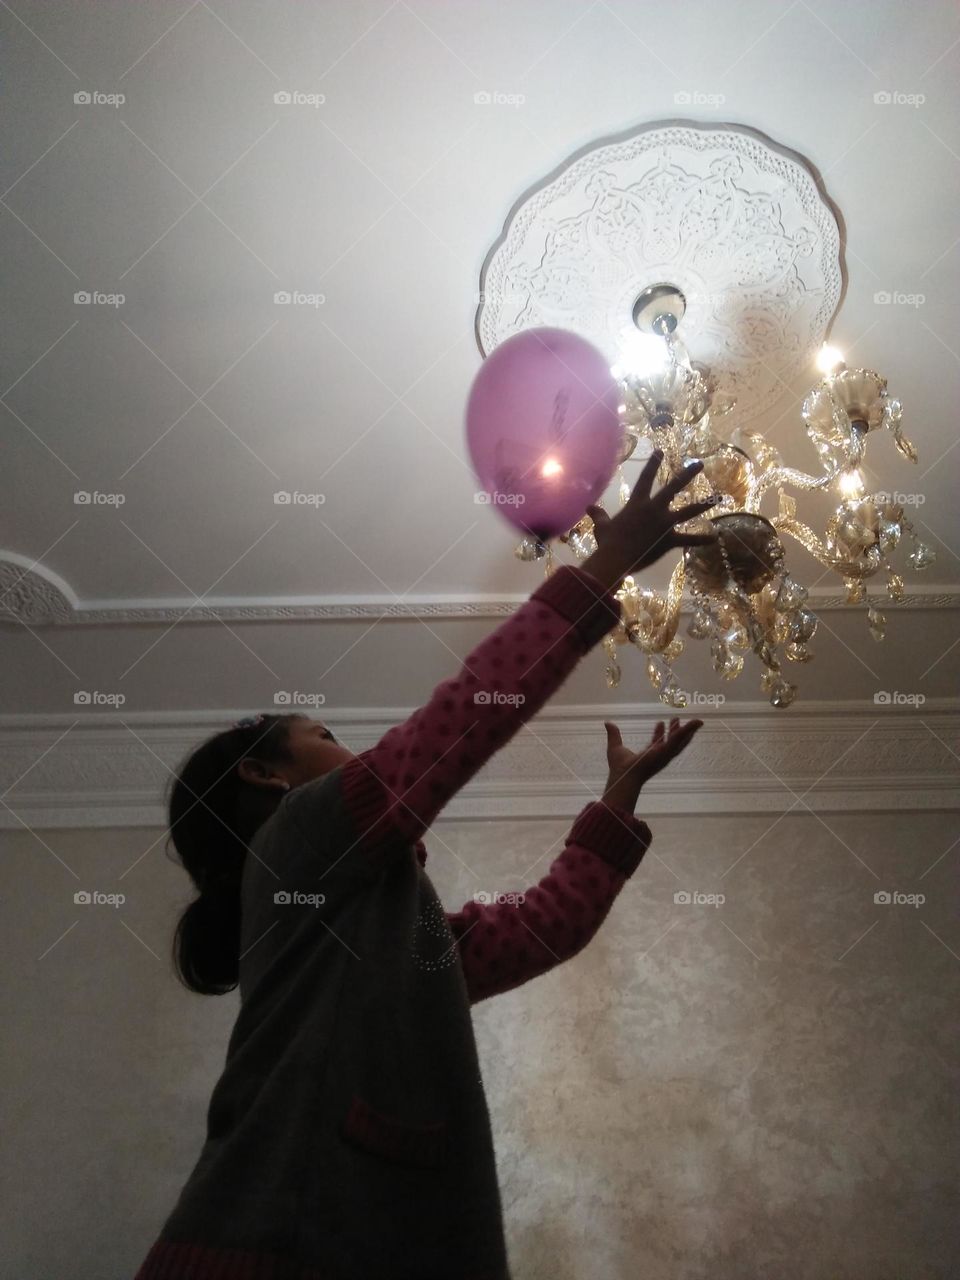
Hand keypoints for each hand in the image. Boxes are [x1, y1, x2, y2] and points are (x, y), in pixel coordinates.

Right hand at [580, 451, 717, 593]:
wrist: (616, 558)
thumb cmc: (608, 541)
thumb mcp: (602, 526)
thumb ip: (598, 515)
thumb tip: (589, 508)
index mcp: (638, 503)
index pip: (646, 478)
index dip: (653, 464)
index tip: (661, 451)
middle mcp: (654, 509)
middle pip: (675, 487)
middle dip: (688, 474)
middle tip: (700, 464)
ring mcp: (665, 523)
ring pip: (689, 510)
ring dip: (705, 503)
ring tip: (719, 497)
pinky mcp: (670, 539)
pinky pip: (689, 539)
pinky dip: (702, 540)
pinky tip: (714, 538)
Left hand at [601, 717, 702, 813]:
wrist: (624, 775)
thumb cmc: (619, 767)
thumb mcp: (615, 746)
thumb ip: (613, 734)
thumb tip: (607, 723)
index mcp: (649, 756)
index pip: (657, 743)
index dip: (659, 733)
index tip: (660, 723)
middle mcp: (659, 756)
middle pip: (673, 742)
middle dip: (678, 732)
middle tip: (677, 719)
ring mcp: (665, 755)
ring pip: (681, 741)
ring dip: (689, 731)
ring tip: (697, 722)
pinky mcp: (667, 752)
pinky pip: (680, 738)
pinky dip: (689, 730)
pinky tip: (696, 723)